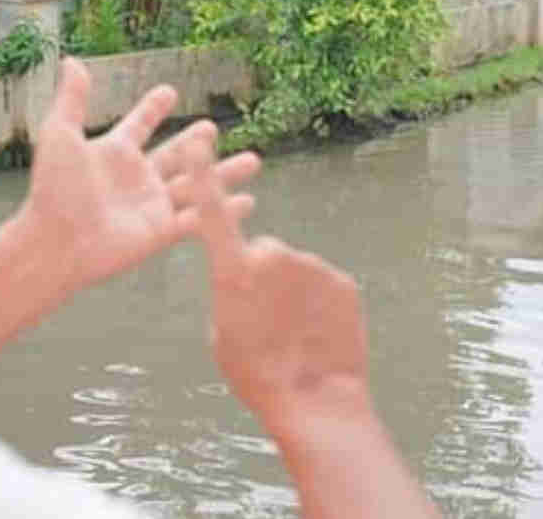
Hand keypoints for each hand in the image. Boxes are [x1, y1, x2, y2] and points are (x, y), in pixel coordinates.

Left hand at [14, 58, 260, 296]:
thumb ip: (72, 100)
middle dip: (195, 142)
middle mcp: (138, 177)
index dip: (152, 109)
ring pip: (197, 184)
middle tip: (212, 126)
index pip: (139, 125)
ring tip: (253, 161)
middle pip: (176, 154)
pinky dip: (224, 210)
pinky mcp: (162, 231)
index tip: (169, 92)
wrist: (56, 242)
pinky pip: (199, 218)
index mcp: (114, 153)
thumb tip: (72, 60)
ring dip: (224, 173)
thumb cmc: (53, 190)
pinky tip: (248, 202)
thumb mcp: (60, 136)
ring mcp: (152, 205)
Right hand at [196, 187, 371, 428]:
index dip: (204, 173)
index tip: (200, 139)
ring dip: (292, 293)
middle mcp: (273, 257)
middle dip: (263, 275)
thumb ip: (231, 292)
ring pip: (295, 270)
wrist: (314, 402)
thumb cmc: (256, 375)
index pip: (211, 213)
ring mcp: (312, 267)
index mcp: (233, 271)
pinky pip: (322, 284)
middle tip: (266, 319)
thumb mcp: (222, 333)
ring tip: (293, 333)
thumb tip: (250, 280)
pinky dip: (318, 304)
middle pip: (263, 252)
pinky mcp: (342, 280)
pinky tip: (316, 334)